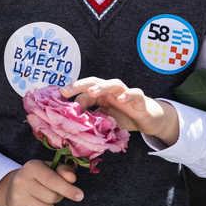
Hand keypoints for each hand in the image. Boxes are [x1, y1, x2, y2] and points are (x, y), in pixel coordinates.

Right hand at [0, 160, 81, 205]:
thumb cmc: (37, 178)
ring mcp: (16, 198)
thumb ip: (64, 171)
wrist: (12, 189)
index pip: (53, 180)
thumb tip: (72, 178)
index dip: (68, 189)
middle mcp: (21, 181)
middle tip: (50, 191)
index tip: (80, 195)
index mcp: (32, 167)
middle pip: (52, 196)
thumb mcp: (50, 169)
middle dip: (57, 196)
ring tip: (40, 198)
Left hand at [62, 77, 179, 145]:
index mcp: (101, 96)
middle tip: (66, 90)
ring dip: (102, 86)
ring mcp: (126, 94)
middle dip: (80, 84)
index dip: (73, 96)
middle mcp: (111, 91)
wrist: (146, 120)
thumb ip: (91, 120)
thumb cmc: (124, 117)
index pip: (85, 93)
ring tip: (92, 91)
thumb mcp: (104, 120)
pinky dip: (129, 95)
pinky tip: (121, 99)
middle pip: (95, 82)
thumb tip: (72, 124)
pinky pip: (135, 94)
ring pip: (114, 84)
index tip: (59, 101)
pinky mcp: (140, 100)